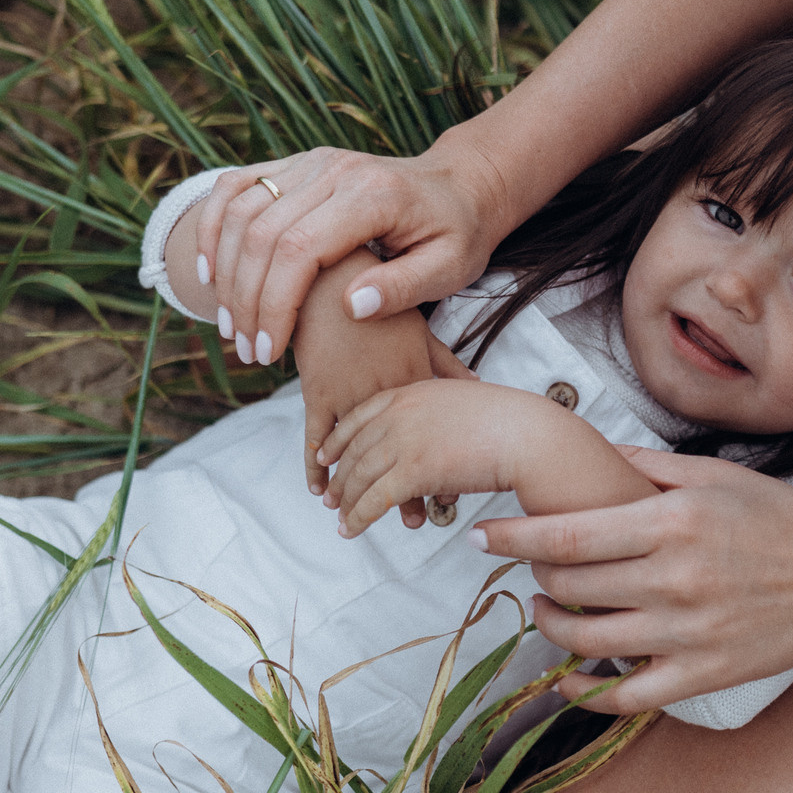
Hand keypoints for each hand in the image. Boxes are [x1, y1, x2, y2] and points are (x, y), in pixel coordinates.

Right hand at [194, 139, 511, 367]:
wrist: (461, 184)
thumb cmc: (458, 232)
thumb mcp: (450, 268)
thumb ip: (404, 287)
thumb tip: (352, 307)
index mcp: (371, 196)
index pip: (299, 251)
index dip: (275, 305)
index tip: (268, 351)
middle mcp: (335, 171)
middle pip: (261, 235)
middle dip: (245, 299)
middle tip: (246, 349)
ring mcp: (312, 162)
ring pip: (241, 211)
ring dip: (224, 270)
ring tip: (229, 325)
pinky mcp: (298, 164)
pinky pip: (237, 186)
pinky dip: (213, 226)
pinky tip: (209, 271)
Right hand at [291, 251, 476, 513]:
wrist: (331, 271)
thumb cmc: (381, 295)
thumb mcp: (421, 327)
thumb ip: (445, 361)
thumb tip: (477, 385)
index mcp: (415, 374)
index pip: (431, 433)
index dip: (439, 466)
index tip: (449, 496)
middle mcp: (385, 388)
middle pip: (397, 450)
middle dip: (403, 488)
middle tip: (413, 521)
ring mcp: (350, 390)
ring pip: (357, 451)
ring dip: (357, 486)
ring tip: (362, 516)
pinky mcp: (317, 387)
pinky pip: (316, 434)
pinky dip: (315, 464)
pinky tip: (319, 490)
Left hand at [320, 379, 565, 537]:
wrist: (526, 433)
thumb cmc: (509, 419)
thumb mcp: (464, 397)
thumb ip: (443, 402)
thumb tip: (442, 418)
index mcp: (412, 392)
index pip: (361, 415)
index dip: (339, 438)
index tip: (325, 455)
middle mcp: (400, 414)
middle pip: (356, 449)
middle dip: (340, 476)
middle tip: (331, 497)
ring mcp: (404, 441)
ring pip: (360, 476)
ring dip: (346, 502)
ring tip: (340, 520)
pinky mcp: (412, 472)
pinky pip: (374, 500)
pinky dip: (358, 518)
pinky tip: (350, 530)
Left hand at [468, 447, 792, 713]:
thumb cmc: (780, 518)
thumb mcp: (714, 475)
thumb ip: (644, 466)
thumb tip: (586, 454)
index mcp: (673, 523)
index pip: (568, 536)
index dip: (514, 539)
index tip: (482, 537)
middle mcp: (675, 579)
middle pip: (570, 588)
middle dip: (534, 578)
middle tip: (526, 568)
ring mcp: (688, 633)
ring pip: (587, 641)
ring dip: (552, 627)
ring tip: (548, 611)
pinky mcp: (704, 675)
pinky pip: (627, 694)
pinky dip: (587, 692)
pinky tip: (569, 679)